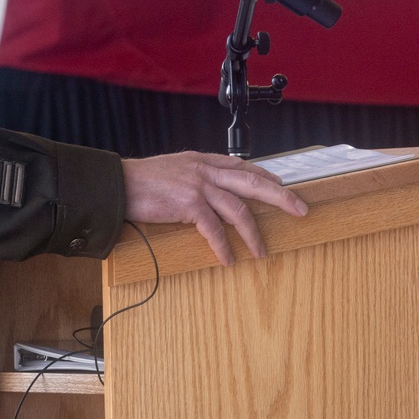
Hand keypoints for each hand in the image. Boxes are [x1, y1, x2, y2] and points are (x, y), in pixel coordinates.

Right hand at [121, 151, 307, 265]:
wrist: (118, 184)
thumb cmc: (139, 181)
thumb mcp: (171, 169)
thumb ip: (191, 176)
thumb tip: (205, 193)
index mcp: (200, 160)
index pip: (240, 165)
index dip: (264, 174)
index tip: (280, 183)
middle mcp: (203, 169)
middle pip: (252, 182)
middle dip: (280, 196)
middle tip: (300, 209)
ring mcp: (197, 185)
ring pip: (238, 209)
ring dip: (253, 233)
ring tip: (261, 252)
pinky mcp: (188, 204)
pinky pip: (214, 229)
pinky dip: (223, 246)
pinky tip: (228, 259)